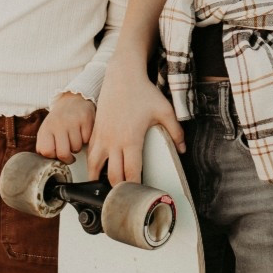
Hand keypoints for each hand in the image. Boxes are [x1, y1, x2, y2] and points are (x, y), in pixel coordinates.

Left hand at [37, 92, 94, 161]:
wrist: (73, 100)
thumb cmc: (59, 120)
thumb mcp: (47, 130)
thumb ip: (45, 146)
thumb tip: (49, 162)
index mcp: (46, 128)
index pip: (46, 151)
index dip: (53, 156)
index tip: (57, 154)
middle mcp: (58, 124)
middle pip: (63, 153)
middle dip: (67, 159)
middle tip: (69, 156)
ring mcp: (72, 121)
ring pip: (76, 148)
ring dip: (76, 147)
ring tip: (74, 138)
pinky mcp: (86, 119)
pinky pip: (87, 140)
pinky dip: (85, 140)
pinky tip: (82, 132)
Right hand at [88, 63, 184, 183]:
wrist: (122, 75)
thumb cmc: (143, 92)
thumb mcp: (165, 110)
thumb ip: (176, 132)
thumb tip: (183, 149)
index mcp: (131, 139)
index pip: (131, 173)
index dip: (135, 187)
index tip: (140, 195)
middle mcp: (113, 141)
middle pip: (113, 176)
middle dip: (120, 189)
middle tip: (127, 196)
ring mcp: (101, 137)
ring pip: (94, 168)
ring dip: (100, 180)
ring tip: (108, 189)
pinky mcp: (95, 132)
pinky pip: (90, 155)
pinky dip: (92, 166)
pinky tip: (98, 171)